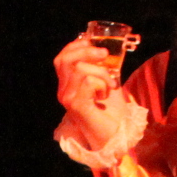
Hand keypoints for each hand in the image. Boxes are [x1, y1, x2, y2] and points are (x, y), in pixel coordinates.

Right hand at [53, 35, 124, 150]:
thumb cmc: (111, 112)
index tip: (91, 40)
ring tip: (110, 85)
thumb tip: (104, 48)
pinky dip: (102, 84)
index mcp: (67, 85)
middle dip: (86, 51)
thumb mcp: (105, 83)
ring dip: (101, 72)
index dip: (75, 45)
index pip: (61, 58)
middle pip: (65, 60)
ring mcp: (68, 99)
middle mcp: (63, 92)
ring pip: (80, 69)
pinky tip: (106, 95)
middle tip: (104, 54)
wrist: (114, 136)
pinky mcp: (77, 106)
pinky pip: (88, 82)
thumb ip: (101, 68)